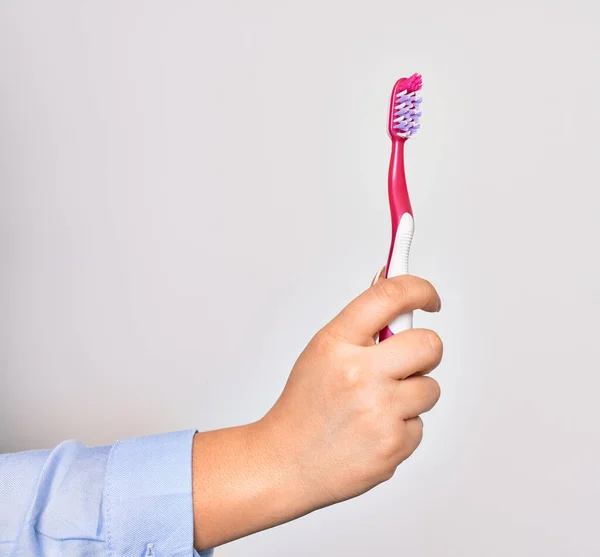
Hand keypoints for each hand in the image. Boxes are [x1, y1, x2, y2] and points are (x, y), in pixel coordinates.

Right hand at [260, 273, 442, 507]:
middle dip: (425, 351)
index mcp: (336, 343)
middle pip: (429, 344)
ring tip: (376, 406)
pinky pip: (419, 424)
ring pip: (430, 388)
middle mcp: (359, 373)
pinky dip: (401, 428)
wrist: (286, 462)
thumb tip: (391, 286)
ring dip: (412, 395)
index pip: (389, 297)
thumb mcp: (322, 353)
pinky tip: (372, 432)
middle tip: (408, 361)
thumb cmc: (304, 406)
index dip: (419, 289)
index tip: (429, 298)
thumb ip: (360, 324)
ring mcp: (378, 411)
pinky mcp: (392, 445)